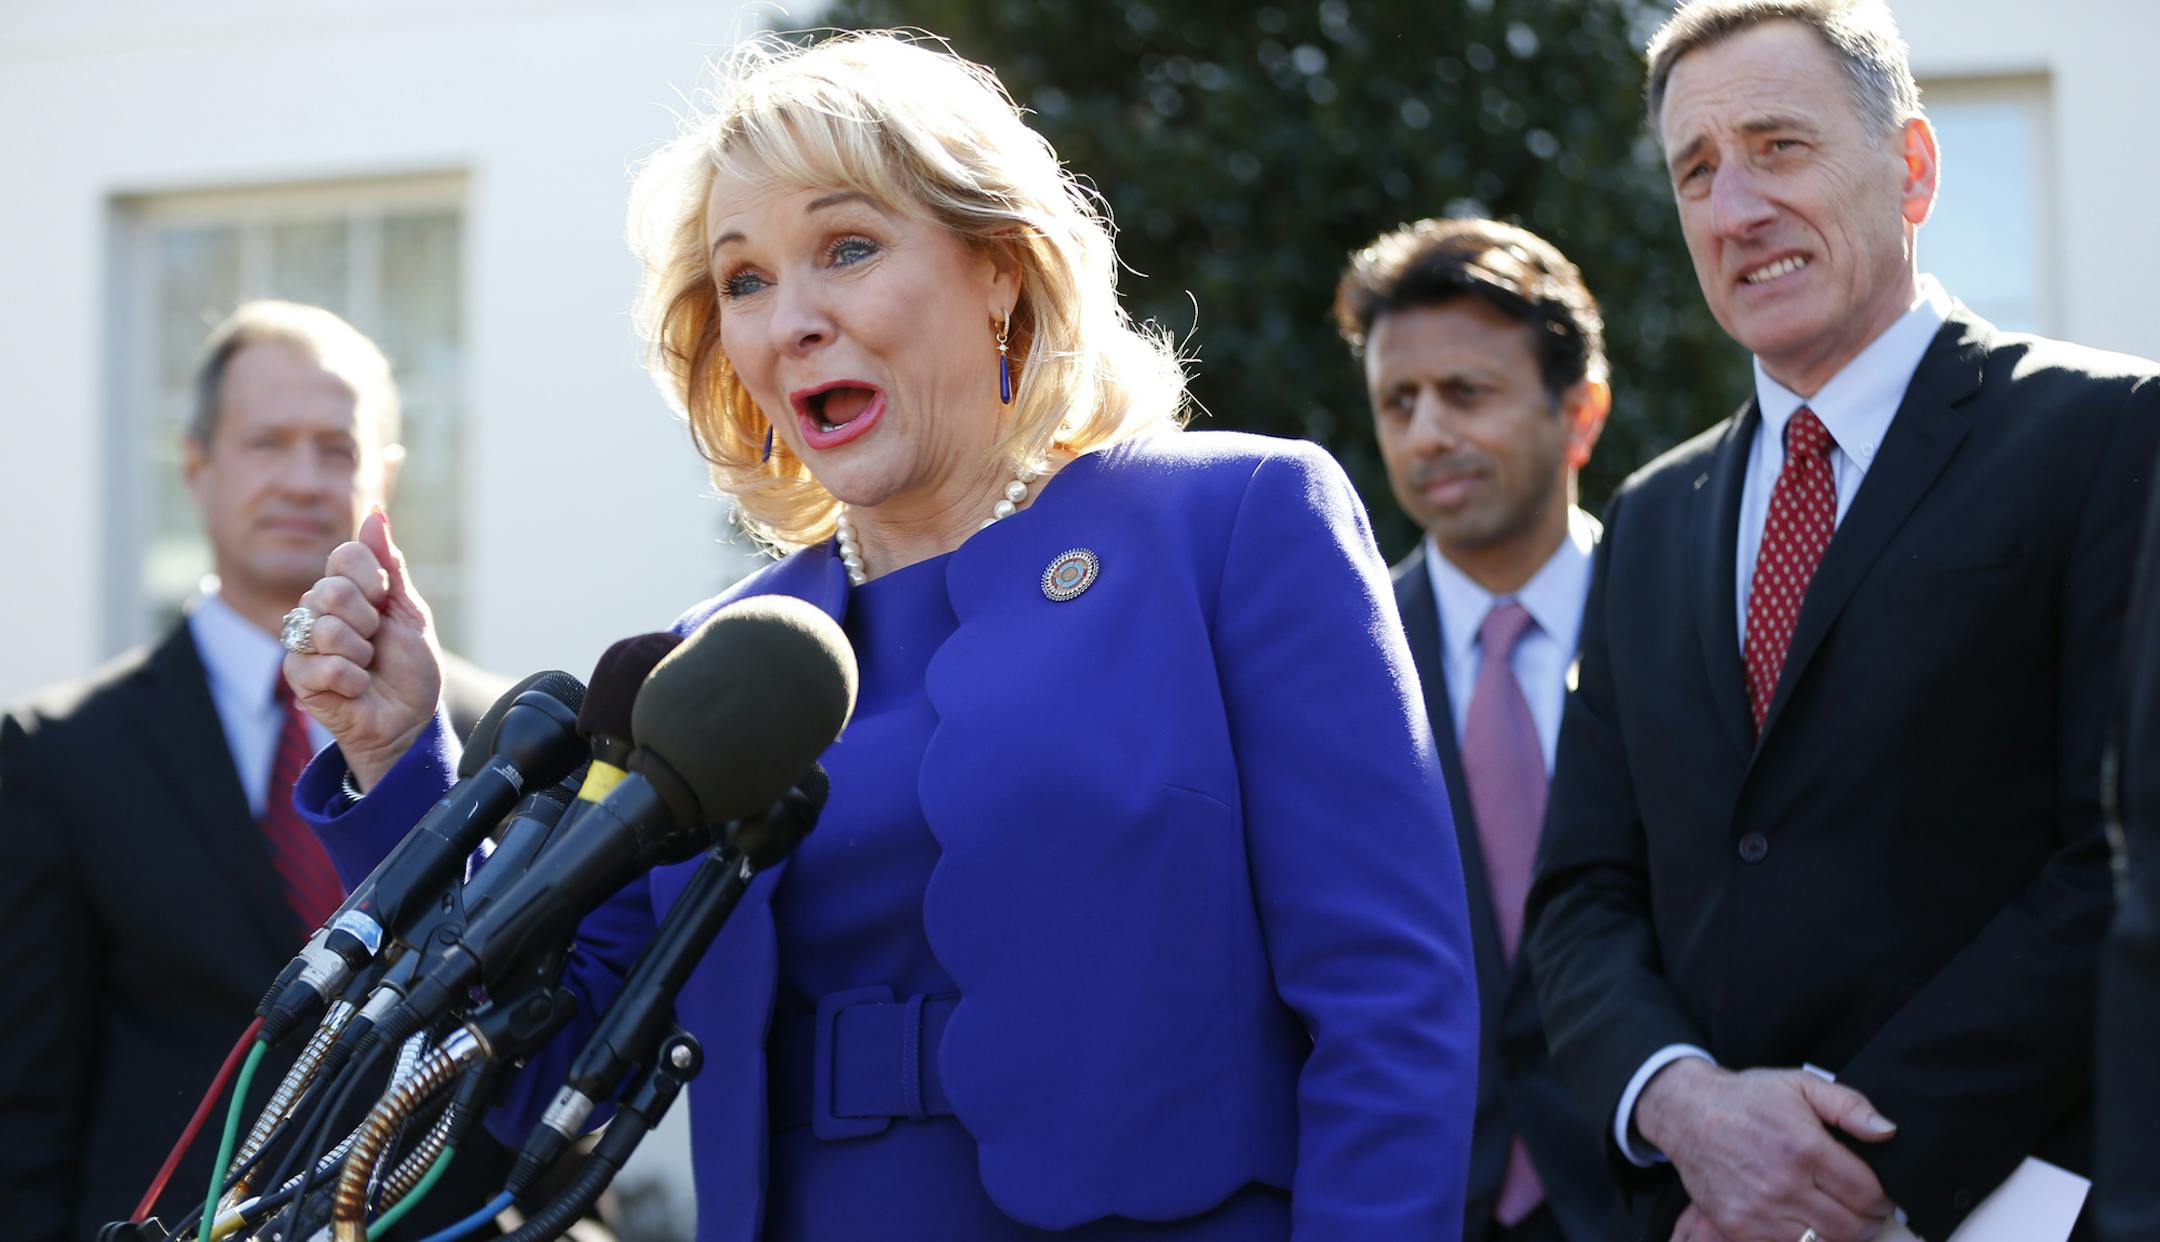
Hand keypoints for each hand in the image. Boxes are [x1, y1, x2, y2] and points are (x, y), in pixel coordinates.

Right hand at [282, 509, 442, 789]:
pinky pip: (321, 664)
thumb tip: (376, 515)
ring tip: (366, 665)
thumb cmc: (410, 668)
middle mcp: (318, 610)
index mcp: (346, 589)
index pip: (345, 556)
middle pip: (332, 590)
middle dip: (368, 620)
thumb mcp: (410, 612)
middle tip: (376, 641)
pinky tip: (355, 687)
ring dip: (360, 652)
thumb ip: (391, 566)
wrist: (409, 720)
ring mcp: (303, 642)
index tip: (386, 603)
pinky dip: (352, 678)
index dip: (374, 579)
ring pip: (324, 627)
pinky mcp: (297, 676)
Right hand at [1638, 1058, 1896, 1241]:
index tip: (1881, 1197)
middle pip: (1850, 1227)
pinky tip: (1806, 1224)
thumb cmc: (1749, 1098)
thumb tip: (1888, 1131)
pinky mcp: (1738, 1227)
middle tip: (1867, 1213)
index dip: (1882, 1199)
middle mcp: (1782, 1184)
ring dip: (1839, 1236)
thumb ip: (1849, 1105)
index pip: (1865, 1193)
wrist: (1687, 1113)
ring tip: (1839, 1220)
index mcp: (1803, 1147)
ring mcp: (1758, 1210)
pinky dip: (1804, 1240)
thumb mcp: (1801, 1084)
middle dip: (1868, 1223)